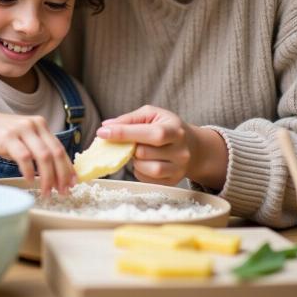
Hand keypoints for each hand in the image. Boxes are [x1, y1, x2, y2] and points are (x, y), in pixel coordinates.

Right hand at [0, 111, 76, 195]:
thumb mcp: (22, 139)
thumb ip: (36, 150)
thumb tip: (54, 172)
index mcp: (41, 125)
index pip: (60, 148)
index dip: (68, 167)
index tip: (73, 183)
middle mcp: (34, 124)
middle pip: (55, 153)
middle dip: (61, 175)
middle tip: (63, 191)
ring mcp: (22, 129)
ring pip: (43, 156)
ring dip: (47, 177)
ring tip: (47, 191)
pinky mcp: (8, 137)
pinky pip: (24, 156)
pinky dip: (29, 171)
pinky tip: (30, 180)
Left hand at [96, 105, 227, 188]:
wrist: (194, 147)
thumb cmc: (168, 126)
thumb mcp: (152, 114)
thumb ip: (129, 119)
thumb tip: (107, 126)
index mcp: (175, 130)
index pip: (149, 133)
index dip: (123, 133)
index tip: (102, 132)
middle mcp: (180, 151)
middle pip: (143, 152)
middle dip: (129, 146)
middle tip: (130, 141)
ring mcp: (178, 169)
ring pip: (144, 168)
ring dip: (134, 160)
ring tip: (138, 151)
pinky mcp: (172, 182)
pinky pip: (146, 180)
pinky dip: (139, 171)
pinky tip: (144, 162)